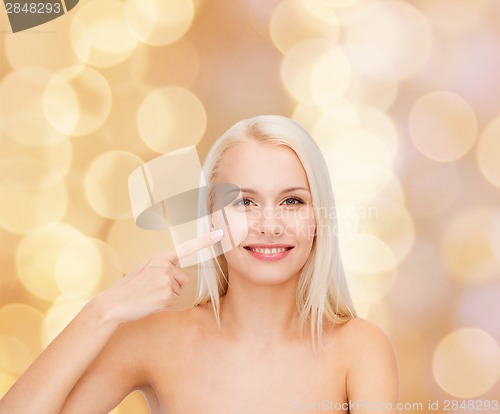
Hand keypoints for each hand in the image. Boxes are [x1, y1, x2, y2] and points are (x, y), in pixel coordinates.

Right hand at [93, 229, 223, 324]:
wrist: (112, 304)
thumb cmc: (128, 289)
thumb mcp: (144, 271)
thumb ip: (161, 268)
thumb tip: (178, 276)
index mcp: (159, 258)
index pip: (186, 247)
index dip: (205, 240)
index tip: (219, 233)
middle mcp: (164, 265)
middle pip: (184, 278)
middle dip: (173, 286)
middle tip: (151, 290)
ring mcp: (166, 279)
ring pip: (179, 290)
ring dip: (168, 296)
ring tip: (149, 296)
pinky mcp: (167, 293)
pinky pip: (175, 301)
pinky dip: (165, 304)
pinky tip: (150, 302)